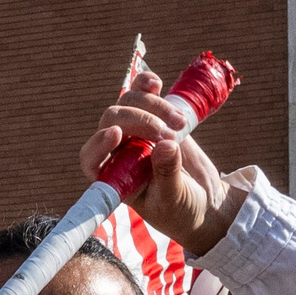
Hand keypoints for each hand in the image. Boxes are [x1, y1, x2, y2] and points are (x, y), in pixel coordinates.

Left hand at [80, 72, 248, 257]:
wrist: (203, 202)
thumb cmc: (180, 210)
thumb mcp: (173, 198)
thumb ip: (167, 174)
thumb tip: (165, 146)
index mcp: (112, 177)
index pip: (91, 157)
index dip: (98, 144)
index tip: (116, 134)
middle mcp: (118, 152)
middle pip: (112, 121)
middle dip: (140, 122)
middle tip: (170, 136)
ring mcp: (135, 131)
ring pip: (128, 102)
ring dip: (152, 106)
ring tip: (180, 123)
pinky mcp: (155, 117)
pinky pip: (143, 94)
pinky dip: (148, 85)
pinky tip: (156, 84)